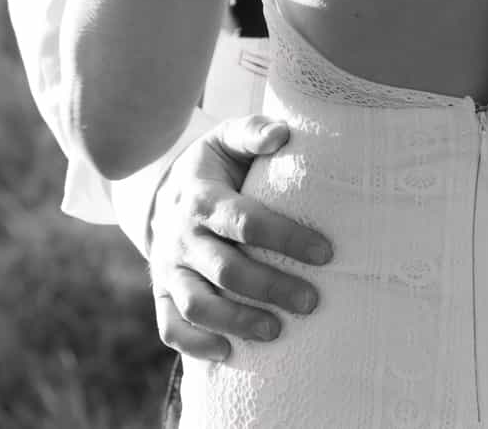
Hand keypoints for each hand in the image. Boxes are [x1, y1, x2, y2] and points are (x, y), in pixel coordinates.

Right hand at [150, 115, 333, 361]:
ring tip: (276, 332)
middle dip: (269, 287)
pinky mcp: (162, 293)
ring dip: (236, 322)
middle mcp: (181, 236)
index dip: (285, 237)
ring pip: (197, 304)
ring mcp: (169, 268)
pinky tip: (228, 354)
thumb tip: (283, 135)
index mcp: (201, 197)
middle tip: (312, 302)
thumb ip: (254, 133)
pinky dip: (195, 345)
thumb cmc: (213, 166)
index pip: (244, 221)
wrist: (162, 190)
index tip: (326, 253)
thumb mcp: (227, 138)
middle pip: (224, 269)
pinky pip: (170, 327)